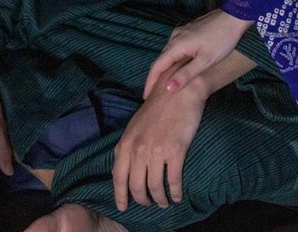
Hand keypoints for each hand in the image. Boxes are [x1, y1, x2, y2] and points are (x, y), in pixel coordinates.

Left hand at [113, 62, 207, 211]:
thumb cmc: (159, 106)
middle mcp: (138, 149)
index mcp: (126, 143)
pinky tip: (178, 196)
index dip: (120, 195)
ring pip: (155, 187)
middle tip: (149, 204)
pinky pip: (174, 181)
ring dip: (160, 200)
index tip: (123, 207)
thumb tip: (125, 165)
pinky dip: (175, 192)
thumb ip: (129, 145)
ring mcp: (156, 151)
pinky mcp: (175, 151)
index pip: (118, 177)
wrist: (179, 90)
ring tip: (165, 202)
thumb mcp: (135, 125)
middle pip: (136, 186)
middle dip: (142, 200)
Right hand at [143, 9, 252, 98]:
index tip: (146, 97)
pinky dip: (172, 59)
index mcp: (177, 45)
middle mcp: (174, 36)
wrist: (234, 18)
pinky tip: (176, 67)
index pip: (157, 66)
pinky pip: (175, 47)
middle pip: (161, 59)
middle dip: (155, 77)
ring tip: (162, 84)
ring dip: (164, 68)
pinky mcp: (188, 30)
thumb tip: (167, 88)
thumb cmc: (222, 40)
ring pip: (168, 53)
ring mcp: (181, 31)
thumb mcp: (205, 61)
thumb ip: (186, 74)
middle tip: (153, 94)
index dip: (150, 82)